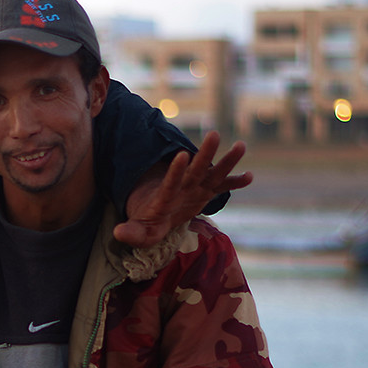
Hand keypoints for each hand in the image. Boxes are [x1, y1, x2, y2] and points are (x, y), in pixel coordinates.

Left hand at [115, 130, 253, 247]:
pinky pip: (222, 187)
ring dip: (226, 161)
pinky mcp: (205, 193)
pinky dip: (235, 182)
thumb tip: (118, 233)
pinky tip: (249, 176)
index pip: (170, 183)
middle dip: (204, 155)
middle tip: (213, 134)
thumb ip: (132, 233)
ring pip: (211, 173)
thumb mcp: (139, 232)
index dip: (175, 171)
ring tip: (241, 145)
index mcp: (164, 197)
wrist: (155, 214)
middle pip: (194, 170)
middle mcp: (182, 188)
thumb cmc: (147, 222)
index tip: (181, 154)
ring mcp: (195, 188)